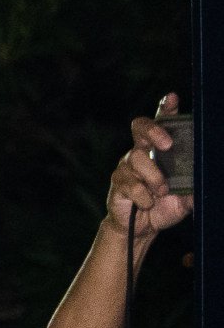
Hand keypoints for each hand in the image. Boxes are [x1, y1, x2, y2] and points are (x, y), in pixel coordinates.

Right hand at [110, 95, 191, 241]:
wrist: (142, 229)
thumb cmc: (165, 206)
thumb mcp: (187, 195)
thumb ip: (195, 184)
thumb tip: (209, 175)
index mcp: (159, 150)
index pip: (161, 123)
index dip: (165, 108)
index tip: (172, 98)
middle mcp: (141, 152)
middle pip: (140, 127)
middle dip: (154, 131)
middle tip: (167, 145)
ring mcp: (127, 166)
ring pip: (137, 159)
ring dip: (154, 176)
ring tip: (162, 191)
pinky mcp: (118, 183)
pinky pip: (130, 183)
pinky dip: (143, 196)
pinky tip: (148, 203)